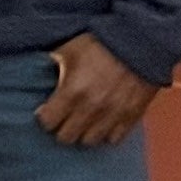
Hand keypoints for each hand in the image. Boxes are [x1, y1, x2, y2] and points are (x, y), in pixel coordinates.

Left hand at [38, 33, 159, 146]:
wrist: (141, 39)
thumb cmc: (102, 42)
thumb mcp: (69, 49)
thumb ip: (53, 67)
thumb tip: (39, 75)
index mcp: (72, 91)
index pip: (48, 122)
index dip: (44, 117)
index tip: (46, 111)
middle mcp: (92, 107)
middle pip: (66, 137)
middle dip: (61, 128)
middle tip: (63, 118)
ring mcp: (114, 114)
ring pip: (90, 141)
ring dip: (83, 133)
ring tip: (82, 122)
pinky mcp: (132, 115)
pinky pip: (115, 138)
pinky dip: (106, 133)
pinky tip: (102, 122)